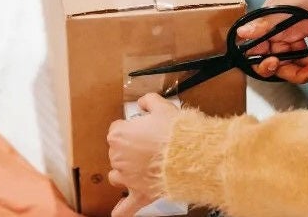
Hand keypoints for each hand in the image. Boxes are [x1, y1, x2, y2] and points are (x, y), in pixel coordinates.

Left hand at [107, 93, 180, 216]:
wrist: (191, 154)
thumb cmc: (176, 132)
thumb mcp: (163, 107)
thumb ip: (149, 101)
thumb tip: (144, 103)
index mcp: (120, 135)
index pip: (117, 129)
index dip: (131, 127)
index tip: (142, 127)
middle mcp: (118, 157)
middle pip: (116, 151)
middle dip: (130, 148)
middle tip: (150, 144)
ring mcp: (128, 177)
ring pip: (117, 176)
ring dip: (124, 173)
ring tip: (139, 168)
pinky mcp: (140, 193)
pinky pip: (126, 206)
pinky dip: (122, 209)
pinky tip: (119, 211)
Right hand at [239, 0, 307, 83]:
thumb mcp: (286, 6)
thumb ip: (264, 24)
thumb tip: (240, 34)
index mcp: (268, 26)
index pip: (260, 55)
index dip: (266, 67)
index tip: (277, 64)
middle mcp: (281, 31)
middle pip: (285, 64)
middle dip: (300, 70)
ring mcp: (298, 30)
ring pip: (304, 58)